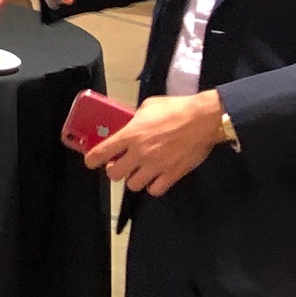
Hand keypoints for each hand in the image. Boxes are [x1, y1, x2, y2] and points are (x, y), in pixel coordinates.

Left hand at [84, 91, 223, 195]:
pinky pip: (155, 190)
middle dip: (114, 170)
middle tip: (120, 164)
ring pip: (133, 185)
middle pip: (114, 174)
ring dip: (134, 179)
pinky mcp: (172, 175)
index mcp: (130, 134)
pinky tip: (156, 178)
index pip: (102, 152)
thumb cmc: (175, 108)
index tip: (91, 161)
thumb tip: (130, 124)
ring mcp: (156, 166)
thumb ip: (135, 119)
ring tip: (140, 171)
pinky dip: (153, 186)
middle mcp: (139, 153)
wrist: (204, 119)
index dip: (92, 159)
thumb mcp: (148, 106)